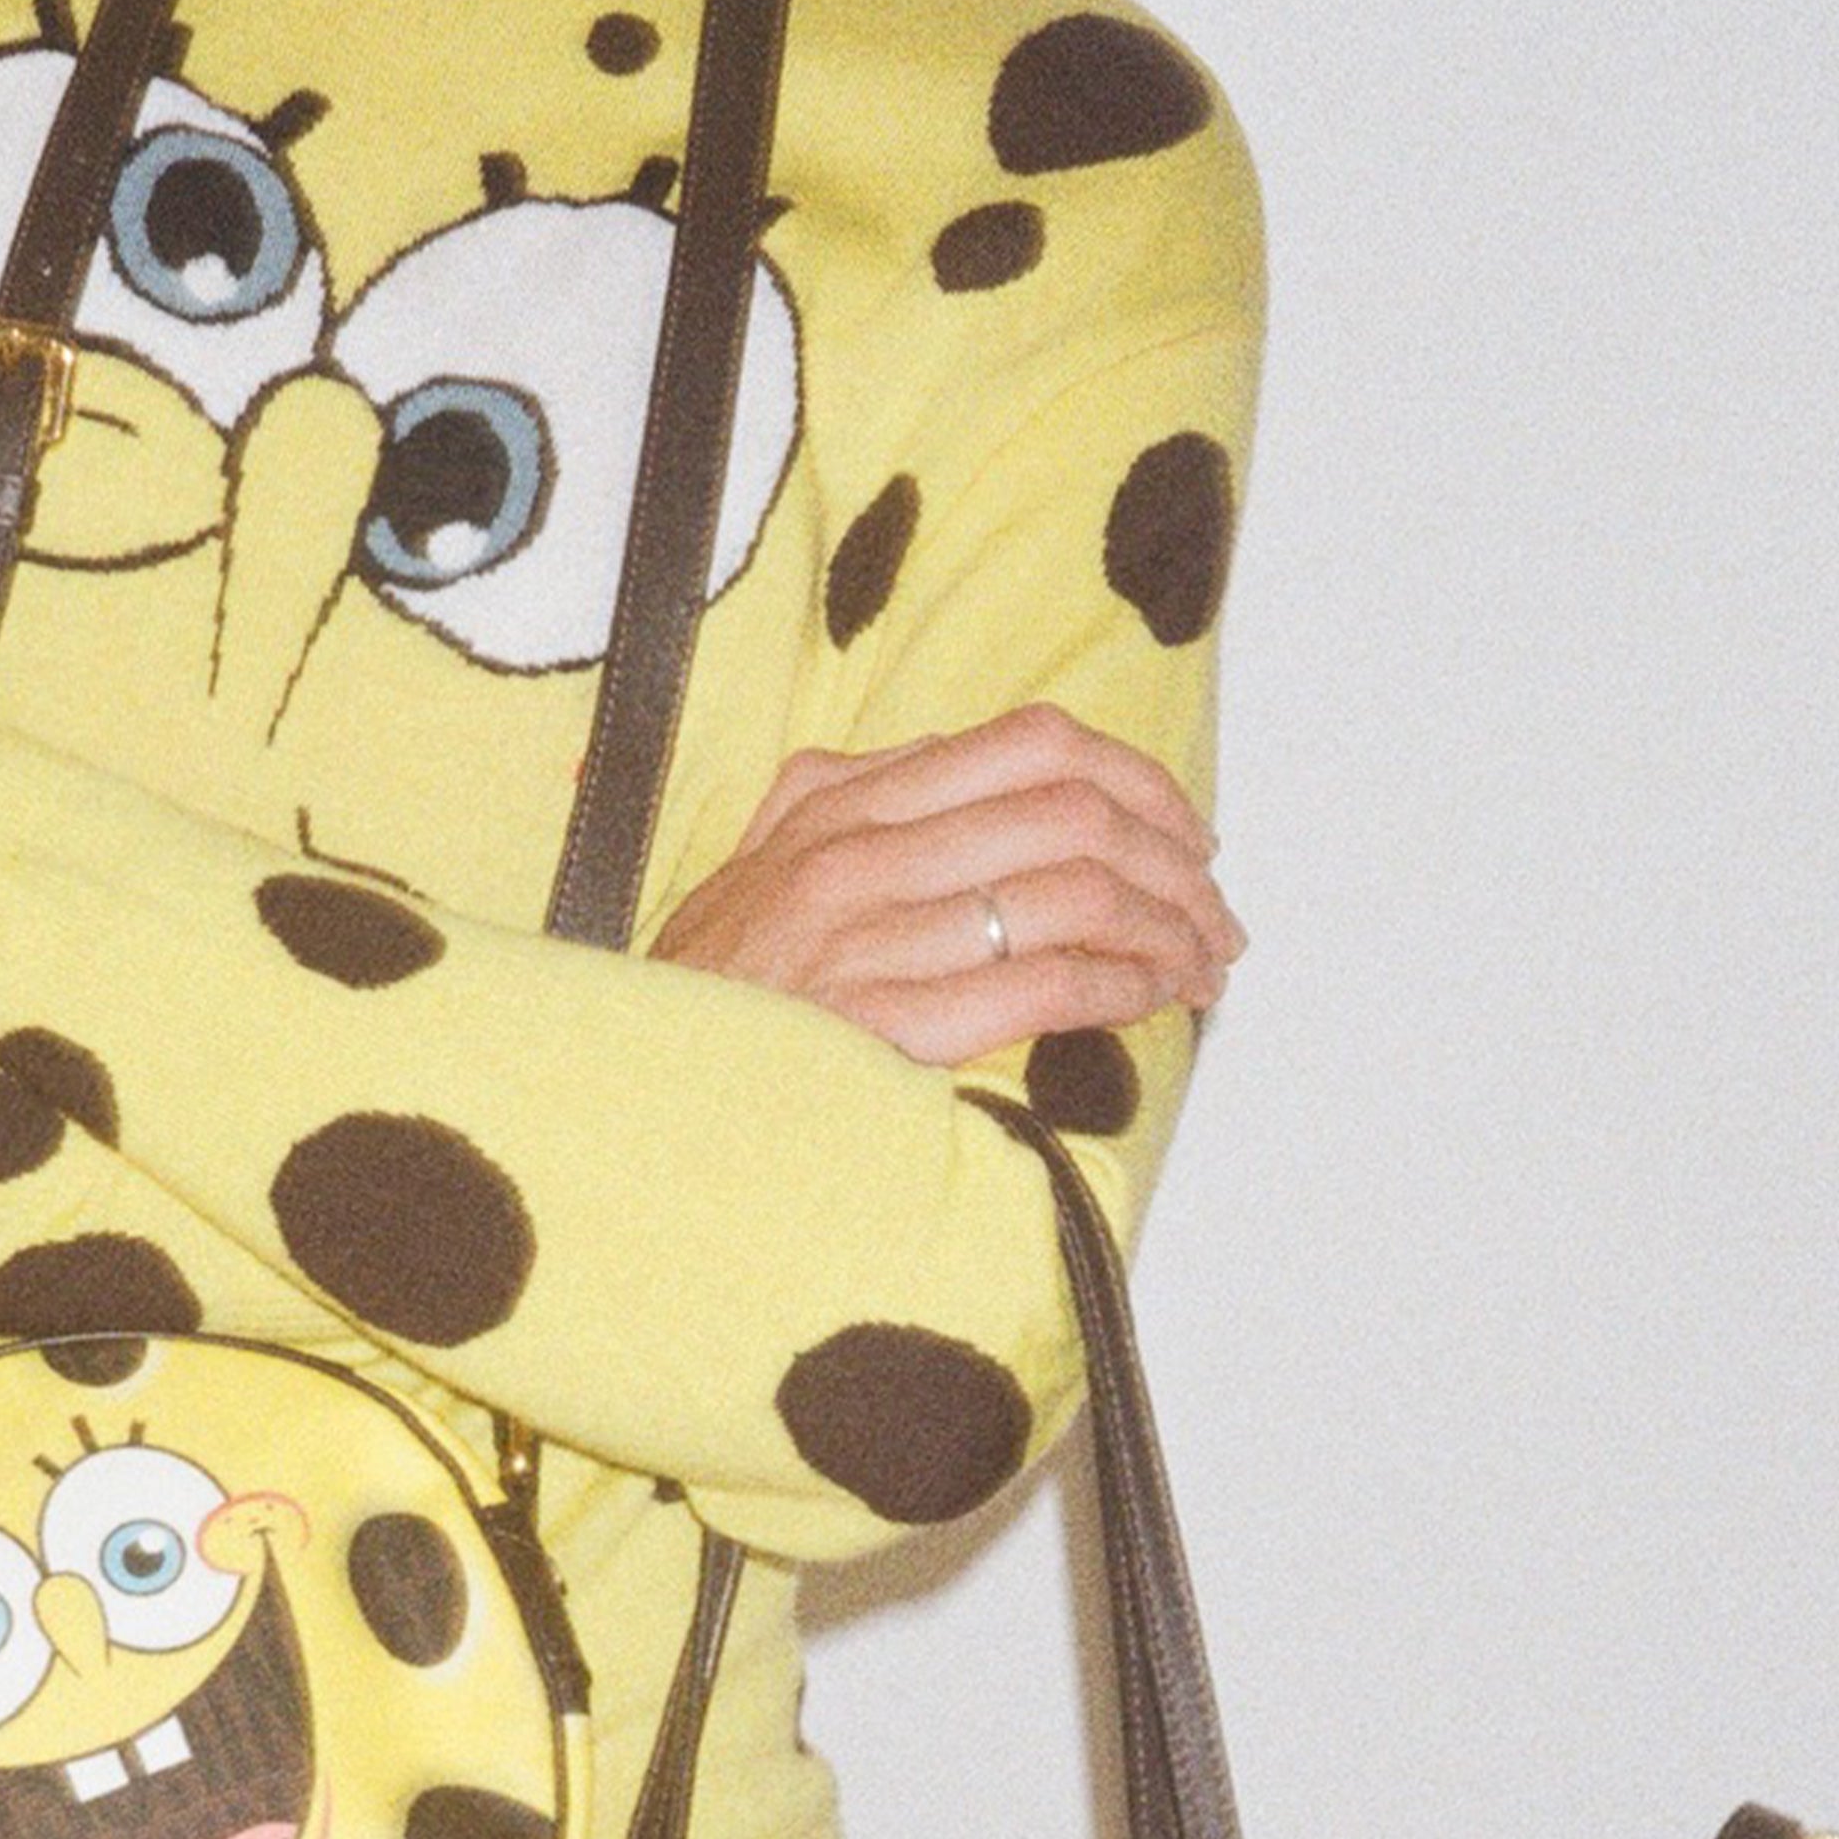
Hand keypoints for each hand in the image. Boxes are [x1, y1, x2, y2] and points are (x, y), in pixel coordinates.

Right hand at [652, 702, 1242, 1059]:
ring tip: (1202, 966)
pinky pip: (1041, 982)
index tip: (1182, 832)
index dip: (1134, 778)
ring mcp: (866, 938)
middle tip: (1214, 914)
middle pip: (1070, 812)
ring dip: (1164, 928)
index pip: (1030, 743)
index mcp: (840, 803)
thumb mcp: (758, 867)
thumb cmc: (706, 1000)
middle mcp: (857, 855)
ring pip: (1070, 892)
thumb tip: (952, 758)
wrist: (624, 1096)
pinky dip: (1121, 986)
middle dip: (1173, 863)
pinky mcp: (882, 1027)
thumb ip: (847, 804)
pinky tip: (1153, 999)